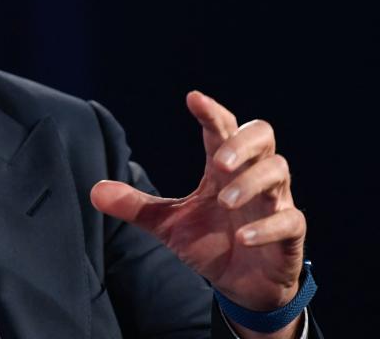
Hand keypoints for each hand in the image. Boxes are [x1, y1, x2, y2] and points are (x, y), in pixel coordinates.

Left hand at [90, 91, 305, 316]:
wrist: (243, 286)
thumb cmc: (211, 243)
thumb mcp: (168, 224)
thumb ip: (136, 206)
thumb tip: (94, 191)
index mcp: (223, 169)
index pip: (222, 128)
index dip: (211, 112)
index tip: (192, 98)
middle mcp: (252, 177)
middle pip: (262, 135)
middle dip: (242, 142)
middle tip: (218, 160)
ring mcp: (275, 203)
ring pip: (278, 172)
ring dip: (251, 183)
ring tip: (224, 201)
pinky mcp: (290, 234)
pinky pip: (290, 220)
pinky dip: (268, 226)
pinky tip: (243, 238)